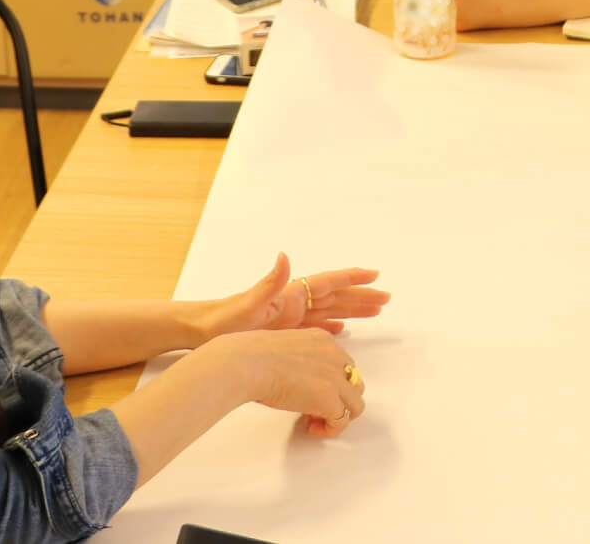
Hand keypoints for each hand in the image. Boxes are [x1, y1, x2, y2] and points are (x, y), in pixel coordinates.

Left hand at [195, 253, 390, 338]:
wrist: (202, 334)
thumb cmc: (223, 320)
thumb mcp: (248, 303)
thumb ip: (269, 282)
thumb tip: (284, 255)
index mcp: (289, 294)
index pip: (327, 283)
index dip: (351, 278)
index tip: (375, 274)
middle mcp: (293, 302)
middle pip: (335, 296)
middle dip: (361, 295)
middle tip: (387, 297)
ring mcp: (289, 316)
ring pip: (330, 310)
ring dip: (352, 309)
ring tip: (375, 310)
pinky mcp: (283, 331)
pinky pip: (315, 325)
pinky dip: (331, 324)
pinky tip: (341, 328)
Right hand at [222, 328, 366, 437]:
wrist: (246, 363)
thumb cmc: (251, 357)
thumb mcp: (284, 349)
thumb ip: (299, 360)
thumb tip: (297, 381)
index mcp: (322, 340)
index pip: (343, 365)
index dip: (331, 384)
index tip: (312, 394)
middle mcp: (334, 355)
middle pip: (354, 383)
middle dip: (339, 399)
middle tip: (314, 411)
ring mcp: (335, 377)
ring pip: (355, 404)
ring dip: (338, 416)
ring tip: (314, 422)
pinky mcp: (329, 398)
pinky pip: (342, 421)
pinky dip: (330, 429)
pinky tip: (313, 428)